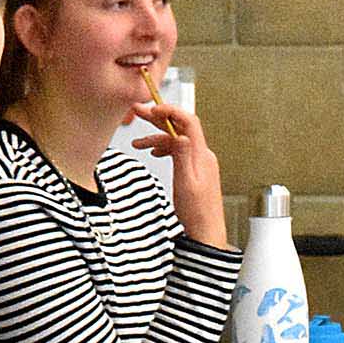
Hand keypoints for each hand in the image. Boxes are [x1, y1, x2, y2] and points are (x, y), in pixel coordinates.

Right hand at [129, 100, 226, 247]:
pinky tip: (154, 153)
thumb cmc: (197, 214)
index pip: (188, 122)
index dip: (170, 111)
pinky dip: (165, 149)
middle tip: (139, 113)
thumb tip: (179, 134)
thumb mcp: (185, 184)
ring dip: (158, 139)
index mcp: (201, 156)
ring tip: (138, 143)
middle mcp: (202, 156)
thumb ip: (181, 157)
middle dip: (159, 120)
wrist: (206, 234)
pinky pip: (179, 153)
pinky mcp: (195, 172)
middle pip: (180, 128)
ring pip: (177, 141)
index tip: (153, 109)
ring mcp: (199, 163)